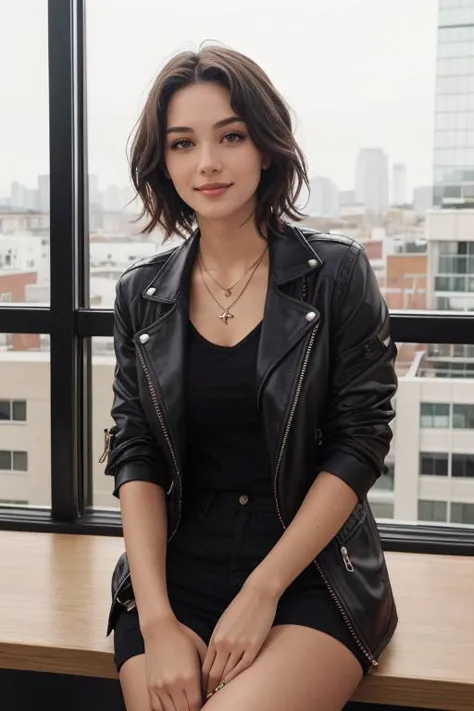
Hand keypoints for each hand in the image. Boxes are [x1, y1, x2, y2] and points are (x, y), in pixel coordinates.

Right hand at [143, 616, 203, 710]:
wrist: (160, 628)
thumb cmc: (184, 638)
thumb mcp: (201, 652)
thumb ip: (206, 675)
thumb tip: (210, 693)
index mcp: (189, 676)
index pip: (197, 706)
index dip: (202, 708)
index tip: (206, 705)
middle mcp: (173, 684)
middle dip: (192, 710)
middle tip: (196, 706)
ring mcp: (160, 687)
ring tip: (184, 706)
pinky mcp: (150, 686)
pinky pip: (156, 708)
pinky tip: (172, 708)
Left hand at [202, 580, 278, 697]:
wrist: (257, 594)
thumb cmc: (239, 608)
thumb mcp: (222, 624)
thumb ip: (217, 643)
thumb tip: (212, 661)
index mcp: (215, 638)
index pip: (205, 668)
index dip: (203, 683)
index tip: (202, 692)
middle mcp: (225, 644)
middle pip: (214, 674)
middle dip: (211, 689)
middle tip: (209, 699)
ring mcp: (239, 645)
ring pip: (228, 673)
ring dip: (224, 686)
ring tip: (220, 696)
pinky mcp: (253, 645)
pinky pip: (244, 667)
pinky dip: (237, 678)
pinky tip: (234, 685)